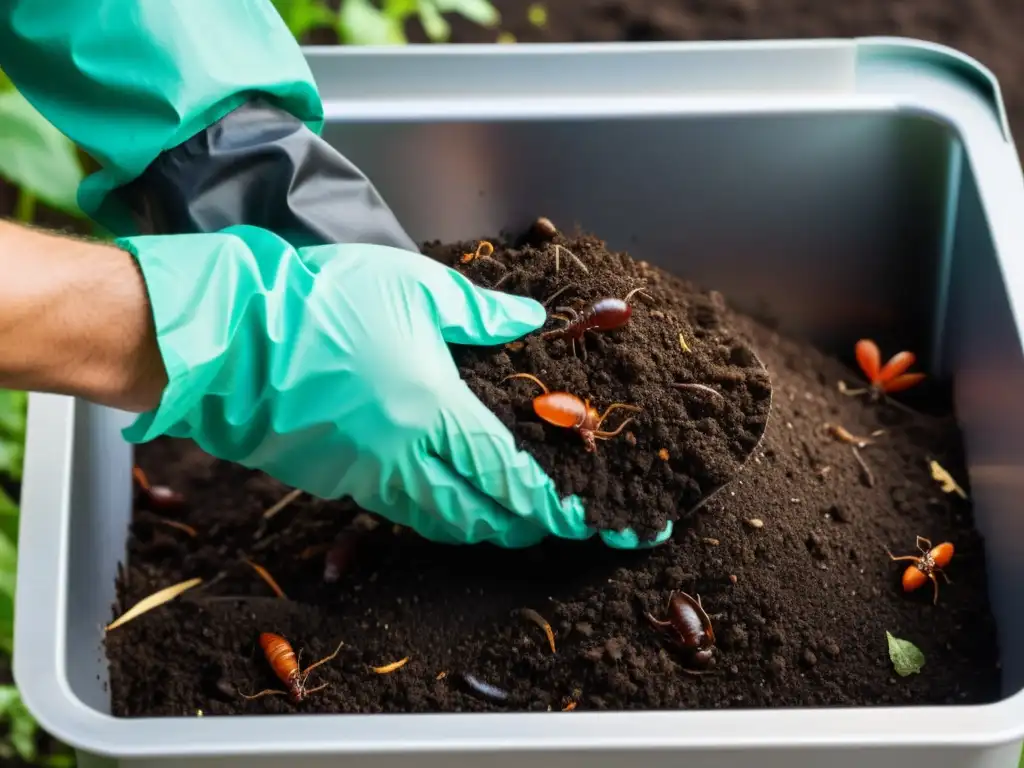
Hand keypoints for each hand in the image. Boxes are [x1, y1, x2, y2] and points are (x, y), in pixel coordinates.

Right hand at [120, 226, 672, 547]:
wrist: (231, 339)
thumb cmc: (322, 304)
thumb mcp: (412, 286)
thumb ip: (479, 311)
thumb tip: (530, 320)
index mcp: (435, 411)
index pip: (509, 475)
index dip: (550, 504)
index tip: (582, 521)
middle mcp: (405, 458)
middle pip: (478, 515)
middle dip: (521, 526)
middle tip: (552, 526)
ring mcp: (366, 477)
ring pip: (437, 523)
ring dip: (478, 527)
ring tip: (505, 521)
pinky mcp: (334, 481)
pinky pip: (396, 512)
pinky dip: (431, 516)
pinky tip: (442, 501)